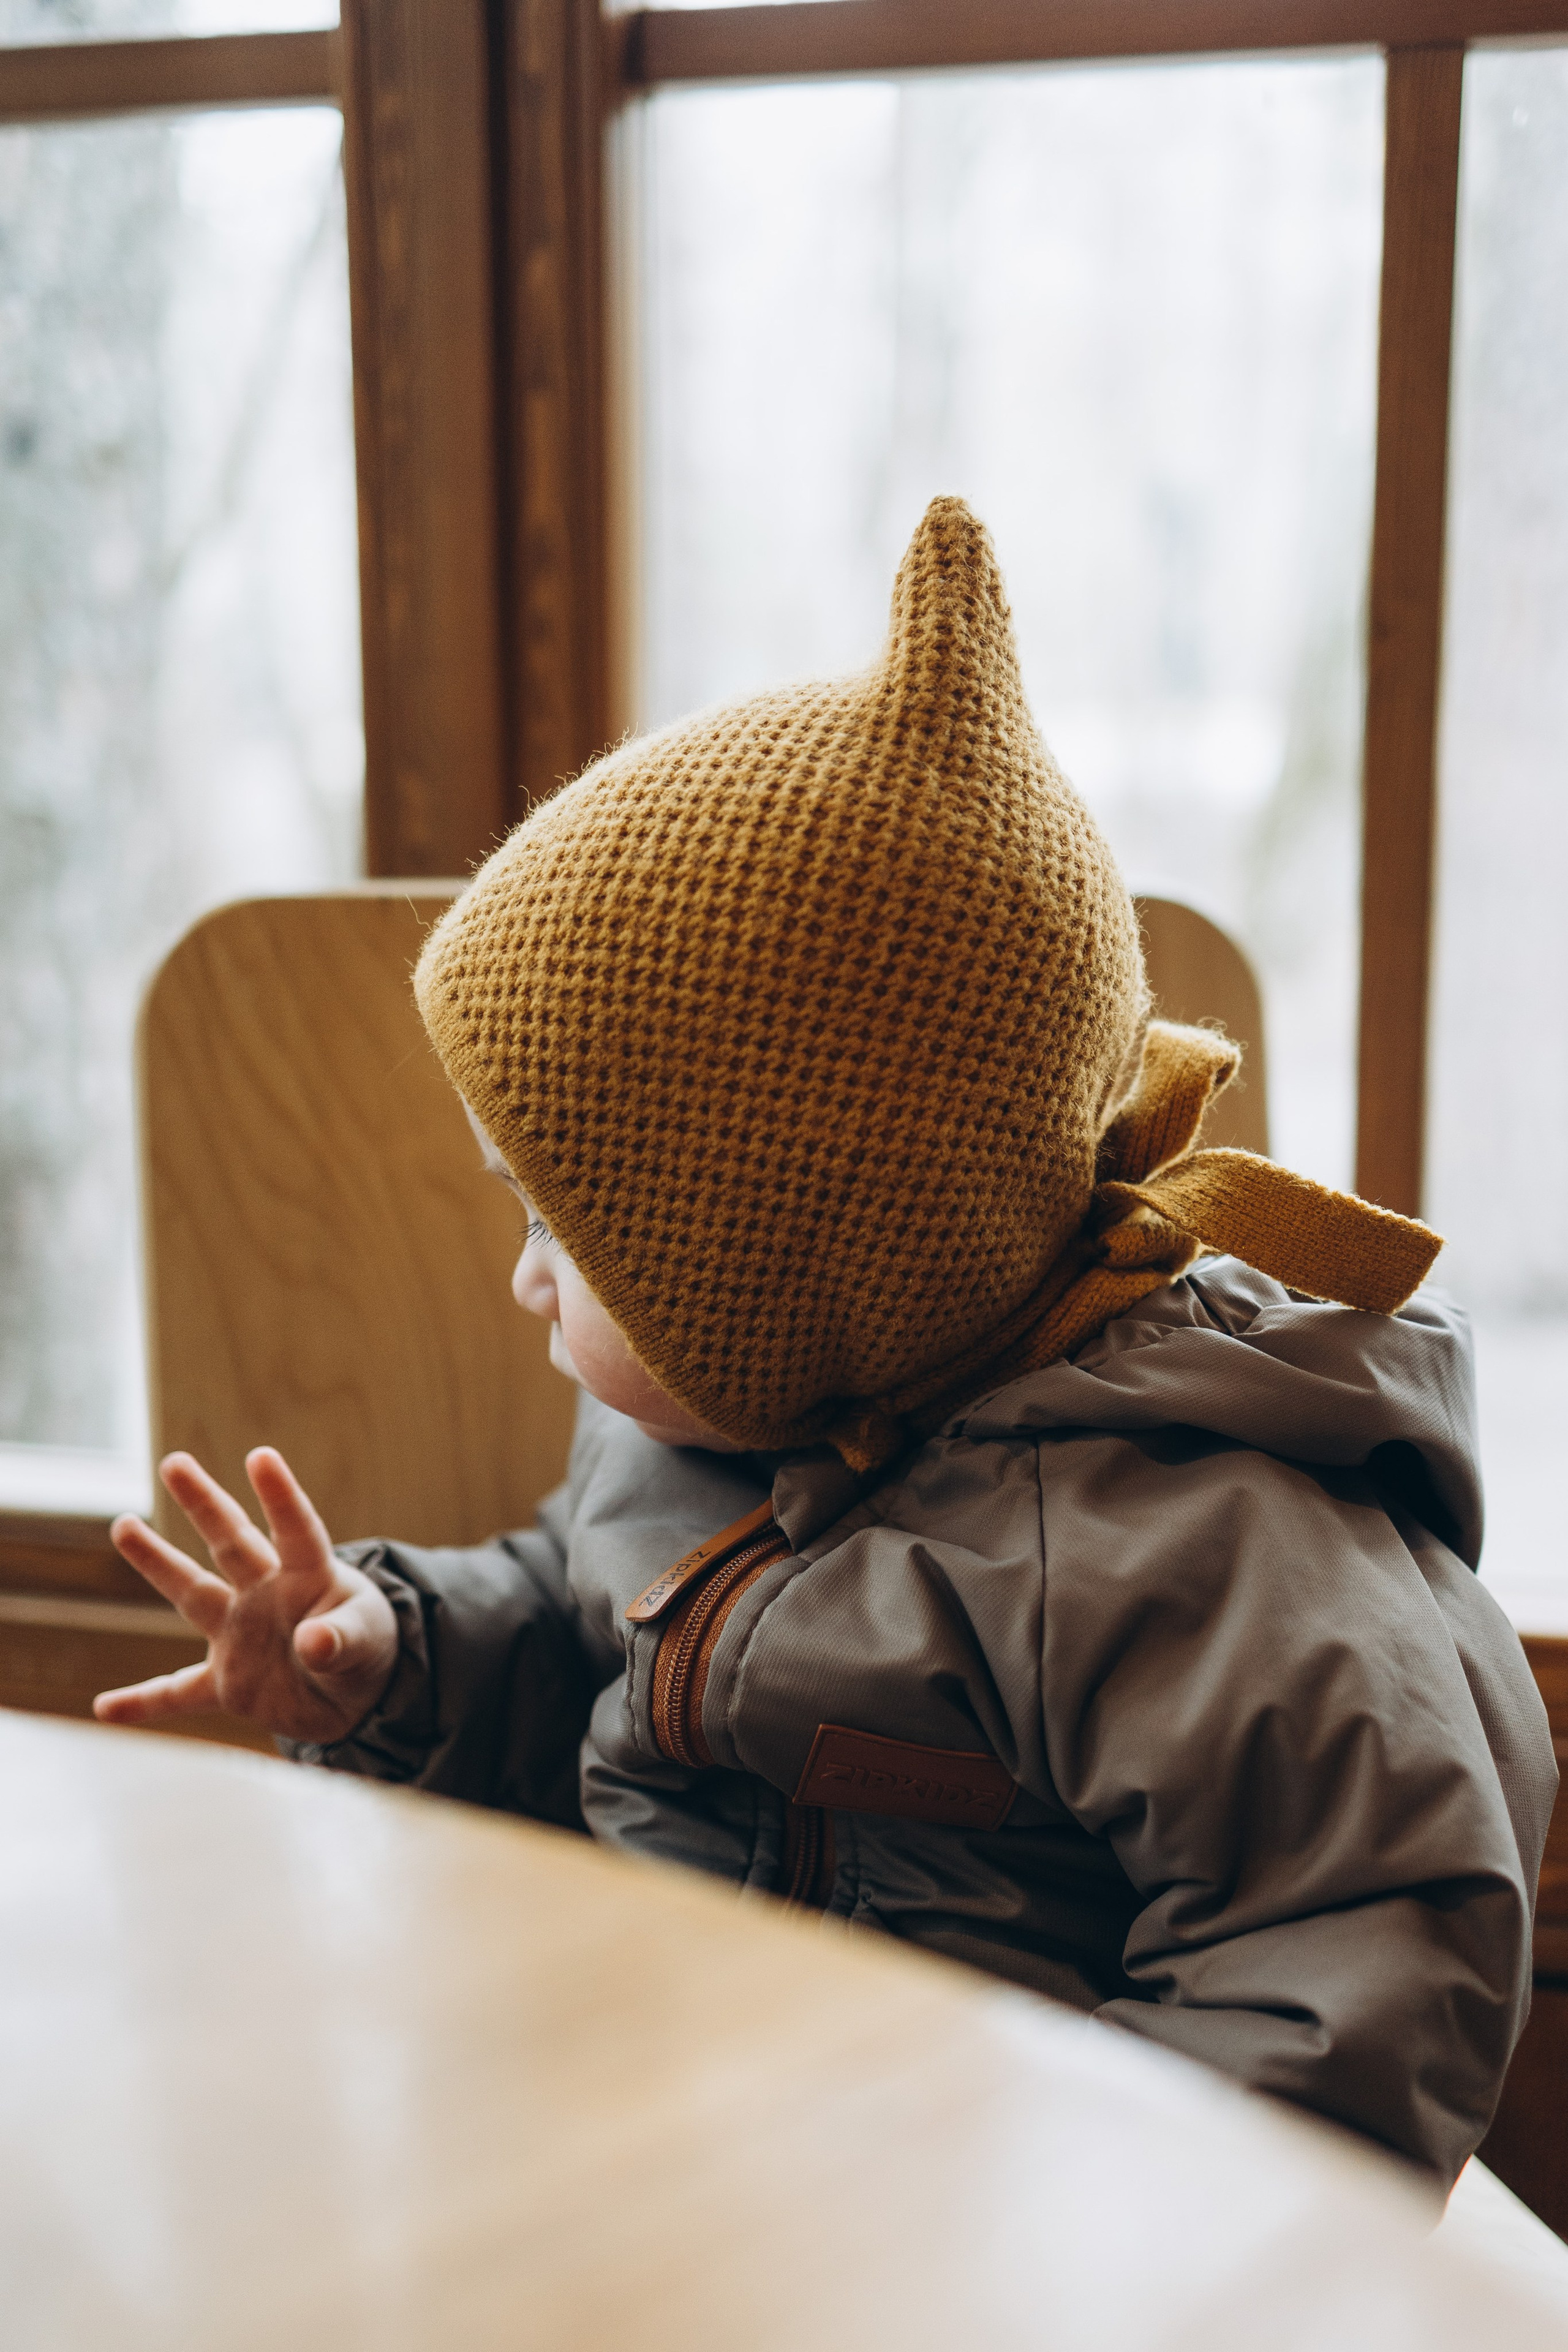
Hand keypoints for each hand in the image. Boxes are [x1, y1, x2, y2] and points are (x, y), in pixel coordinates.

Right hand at [94, 1448, 398, 1745]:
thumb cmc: (366, 1647)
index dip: (281, 1495)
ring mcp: (241, 1635)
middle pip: (232, 1541)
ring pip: (192, 1593)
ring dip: (157, 1562)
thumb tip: (313, 1642)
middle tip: (174, 1462)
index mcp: (310, 1577)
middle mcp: (267, 1595)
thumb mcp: (367, 1642)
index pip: (297, 1530)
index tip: (261, 1457)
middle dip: (204, 1502)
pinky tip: (105, 1707)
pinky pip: (177, 1693)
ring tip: (123, 1524)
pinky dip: (143, 1703)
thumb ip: (342, 1640)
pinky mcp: (229, 1683)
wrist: (357, 1694)